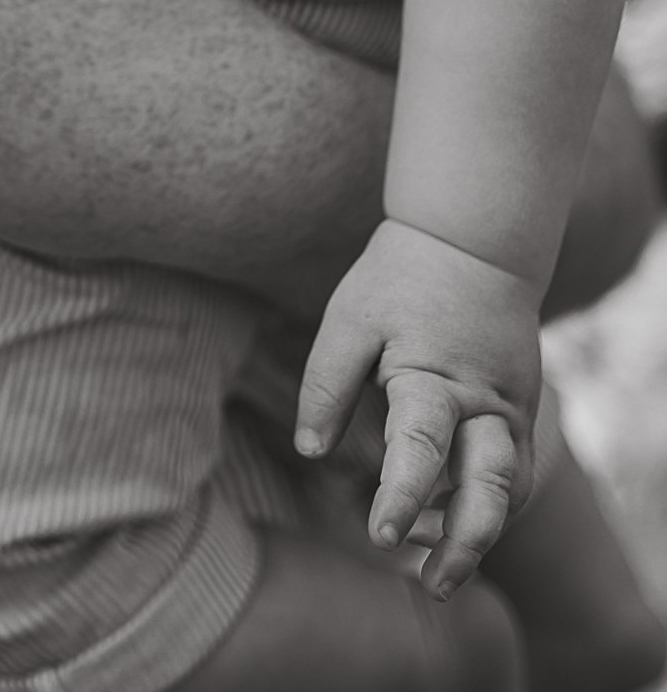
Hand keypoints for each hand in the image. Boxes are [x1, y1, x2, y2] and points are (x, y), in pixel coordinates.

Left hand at [296, 217, 541, 600]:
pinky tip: (450, 519)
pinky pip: (513, 470)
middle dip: (466, 544)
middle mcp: (483, 404)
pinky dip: (488, 502)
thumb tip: (309, 450)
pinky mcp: (519, 410)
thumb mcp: (350, 319)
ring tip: (436, 568)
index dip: (400, 496)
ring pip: (510, 488)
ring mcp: (511, 409)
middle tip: (433, 585)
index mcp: (434, 379)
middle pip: (491, 488)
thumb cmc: (401, 279)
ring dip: (479, 532)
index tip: (379, 536)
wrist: (473, 242)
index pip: (420, 449)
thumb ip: (328, 383)